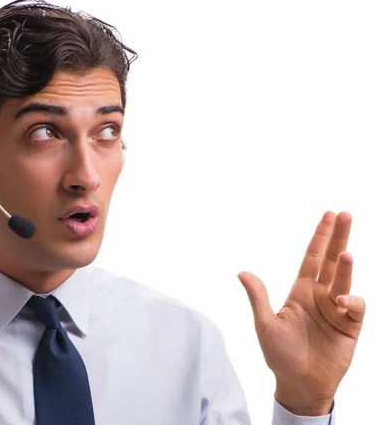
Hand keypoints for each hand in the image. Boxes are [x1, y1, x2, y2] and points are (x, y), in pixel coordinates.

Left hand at [238, 211, 364, 415]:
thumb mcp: (265, 324)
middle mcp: (321, 296)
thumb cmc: (280, 354)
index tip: (328, 215)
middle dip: (338, 237)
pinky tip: (341, 304)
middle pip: (331, 260)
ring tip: (345, 253)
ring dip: (345, 266)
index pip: (312, 258)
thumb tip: (242, 272)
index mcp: (301, 292)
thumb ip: (258, 297)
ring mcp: (336, 310)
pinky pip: (355, 307)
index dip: (319, 237)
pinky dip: (351, 302)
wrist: (300, 383)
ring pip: (344, 280)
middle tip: (345, 215)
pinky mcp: (350, 326)